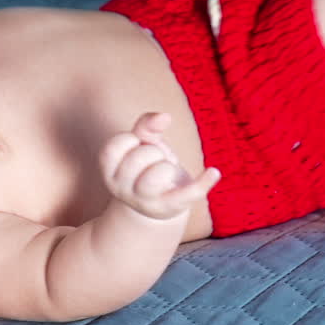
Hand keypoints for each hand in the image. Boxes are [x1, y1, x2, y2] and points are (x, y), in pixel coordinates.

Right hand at [100, 113, 220, 220]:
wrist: (158, 204)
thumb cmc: (147, 167)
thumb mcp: (141, 144)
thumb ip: (146, 126)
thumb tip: (164, 116)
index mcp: (110, 172)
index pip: (115, 146)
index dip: (131, 140)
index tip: (137, 147)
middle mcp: (122, 189)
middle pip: (139, 158)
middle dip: (152, 152)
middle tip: (155, 162)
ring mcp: (145, 201)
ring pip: (158, 175)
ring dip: (167, 166)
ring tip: (167, 173)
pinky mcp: (170, 208)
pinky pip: (188, 194)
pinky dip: (203, 182)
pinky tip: (214, 172)